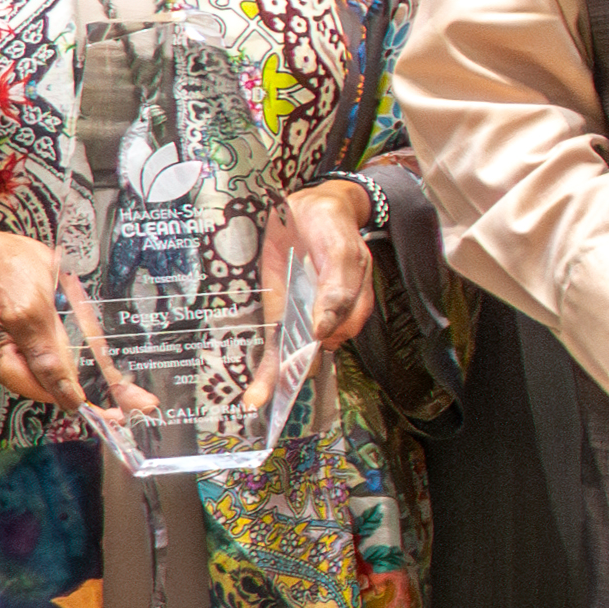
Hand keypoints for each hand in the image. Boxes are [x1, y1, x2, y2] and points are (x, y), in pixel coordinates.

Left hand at [256, 178, 377, 406]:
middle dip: (297, 371)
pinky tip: (256, 397)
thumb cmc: (330, 228)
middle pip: (317, 352)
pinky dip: (268, 375)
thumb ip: (338, 286)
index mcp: (352, 302)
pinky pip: (277, 350)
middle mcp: (329, 317)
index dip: (324, 335)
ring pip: (296, 357)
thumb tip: (325, 329)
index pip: (341, 329)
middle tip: (279, 385)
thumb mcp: (340, 248)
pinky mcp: (280, 318)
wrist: (306, 208)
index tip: (310, 336)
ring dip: (279, 380)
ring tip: (260, 398)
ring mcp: (303, 319)